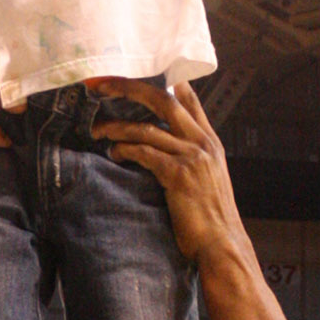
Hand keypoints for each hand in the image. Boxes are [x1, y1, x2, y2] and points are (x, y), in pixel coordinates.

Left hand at [88, 79, 243, 270]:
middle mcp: (203, 142)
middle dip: (127, 87)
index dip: (162, 81)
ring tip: (96, 130)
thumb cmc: (209, 218)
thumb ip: (190, 158)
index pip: (188, 98)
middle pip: (162, 99)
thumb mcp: (206, 179)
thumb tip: (162, 148)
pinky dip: (124, 149)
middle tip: (99, 85)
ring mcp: (192, 157)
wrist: (222, 244)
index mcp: (210, 140)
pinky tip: (113, 153)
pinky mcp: (179, 174)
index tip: (133, 75)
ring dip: (116, 126)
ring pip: (147, 128)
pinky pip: (144, 152)